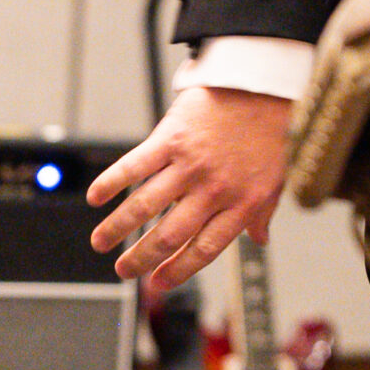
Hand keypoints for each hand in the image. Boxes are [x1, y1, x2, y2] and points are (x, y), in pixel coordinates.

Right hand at [87, 86, 291, 292]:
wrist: (259, 86)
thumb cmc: (267, 134)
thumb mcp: (274, 179)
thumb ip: (262, 212)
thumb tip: (260, 239)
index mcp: (241, 204)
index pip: (204, 250)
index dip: (178, 270)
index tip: (157, 284)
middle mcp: (213, 189)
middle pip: (169, 235)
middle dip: (140, 258)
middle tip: (123, 270)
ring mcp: (190, 164)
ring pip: (145, 205)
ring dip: (117, 228)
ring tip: (100, 242)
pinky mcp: (171, 138)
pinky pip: (135, 166)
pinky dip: (111, 182)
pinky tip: (96, 197)